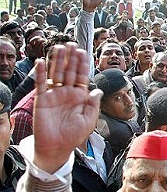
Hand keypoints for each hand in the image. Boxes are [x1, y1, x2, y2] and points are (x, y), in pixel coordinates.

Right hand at [33, 43, 102, 172]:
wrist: (57, 147)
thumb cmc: (74, 135)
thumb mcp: (88, 120)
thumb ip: (93, 105)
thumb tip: (98, 90)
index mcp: (80, 97)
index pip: (82, 77)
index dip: (83, 65)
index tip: (84, 53)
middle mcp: (67, 93)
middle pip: (69, 71)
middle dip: (71, 58)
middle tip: (72, 44)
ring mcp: (54, 95)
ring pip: (56, 73)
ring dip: (57, 61)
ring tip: (59, 47)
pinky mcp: (42, 99)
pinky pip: (41, 84)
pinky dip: (41, 73)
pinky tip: (42, 62)